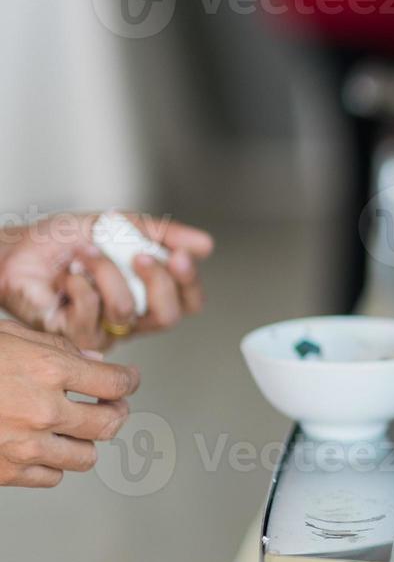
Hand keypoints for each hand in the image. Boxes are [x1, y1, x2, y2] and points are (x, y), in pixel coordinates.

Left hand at [0, 213, 213, 350]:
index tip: (179, 256)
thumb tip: (205, 245)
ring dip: (106, 273)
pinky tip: (70, 276)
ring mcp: (105, 328)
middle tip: (138, 255)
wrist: (19, 249)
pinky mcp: (76, 336)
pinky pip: (92, 313)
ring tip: (86, 254)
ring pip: (127, 311)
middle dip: (157, 282)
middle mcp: (132, 315)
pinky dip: (81, 286)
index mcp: (148, 290)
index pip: (188, 300)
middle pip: (168, 316)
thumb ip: (164, 234)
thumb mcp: (122, 225)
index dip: (189, 282)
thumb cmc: (64, 241)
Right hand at [0, 321, 138, 487]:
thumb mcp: (10, 337)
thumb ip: (57, 349)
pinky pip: (51, 477)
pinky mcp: (5, 472)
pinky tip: (40, 447)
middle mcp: (43, 410)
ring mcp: (24, 445)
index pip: (115, 383)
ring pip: (85, 457)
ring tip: (73, 430)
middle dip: (114, 413)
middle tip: (109, 407)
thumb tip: (96, 364)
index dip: (128, 382)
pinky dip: (51, 464)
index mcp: (48, 370)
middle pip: (109, 424)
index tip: (127, 382)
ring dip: (84, 442)